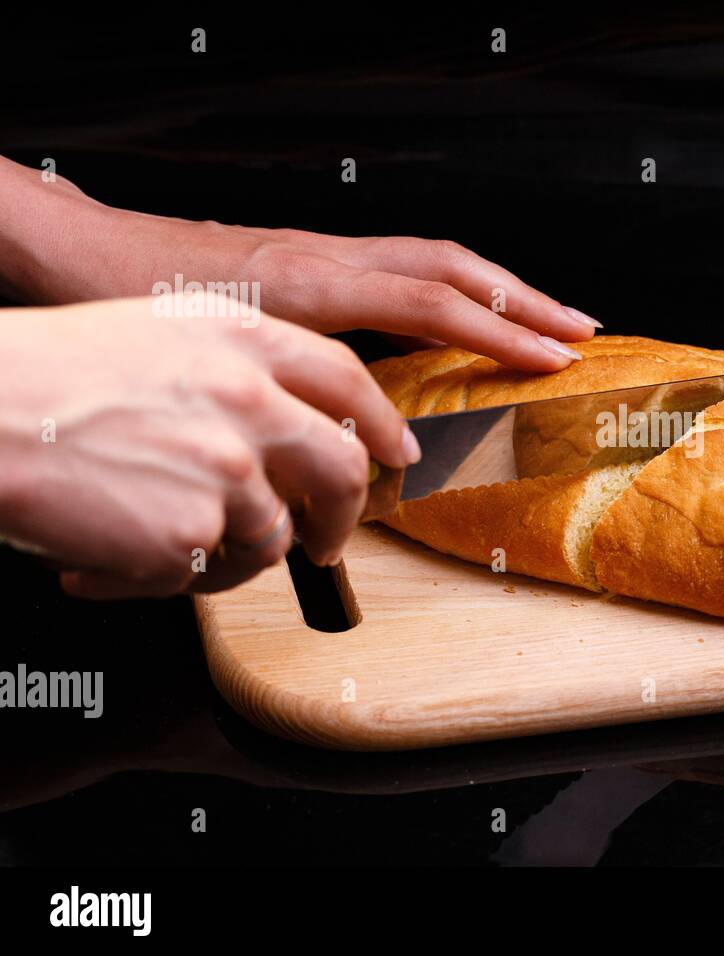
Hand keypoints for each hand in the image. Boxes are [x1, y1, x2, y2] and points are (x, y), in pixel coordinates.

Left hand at [0, 157, 598, 371]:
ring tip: (543, 319)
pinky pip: (400, 269)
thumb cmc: (134, 305)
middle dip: (525, 299)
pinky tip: (460, 319)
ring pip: (432, 260)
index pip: (435, 303)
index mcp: (316, 283)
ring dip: (496, 289)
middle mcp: (331, 259)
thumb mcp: (213, 360)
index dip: (503, 332)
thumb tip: (354, 463)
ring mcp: (324, 253)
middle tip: (580, 329)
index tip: (556, 357)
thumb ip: (289, 402)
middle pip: (453, 266)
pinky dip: (449, 291)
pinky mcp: (311, 259)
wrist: (80, 253)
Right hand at [0, 294, 419, 597]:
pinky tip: (104, 560)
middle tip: (328, 541)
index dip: (379, 422)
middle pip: (339, 469)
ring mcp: (227, 466)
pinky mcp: (192, 529)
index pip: (345, 380)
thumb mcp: (156, 334)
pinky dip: (157, 578)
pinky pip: (202, 574)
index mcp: (240, 337)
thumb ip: (235, 370)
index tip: (393, 451)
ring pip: (270, 535)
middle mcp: (248, 398)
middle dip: (341, 516)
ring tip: (155, 541)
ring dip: (221, 552)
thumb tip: (286, 425)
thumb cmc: (45, 374)